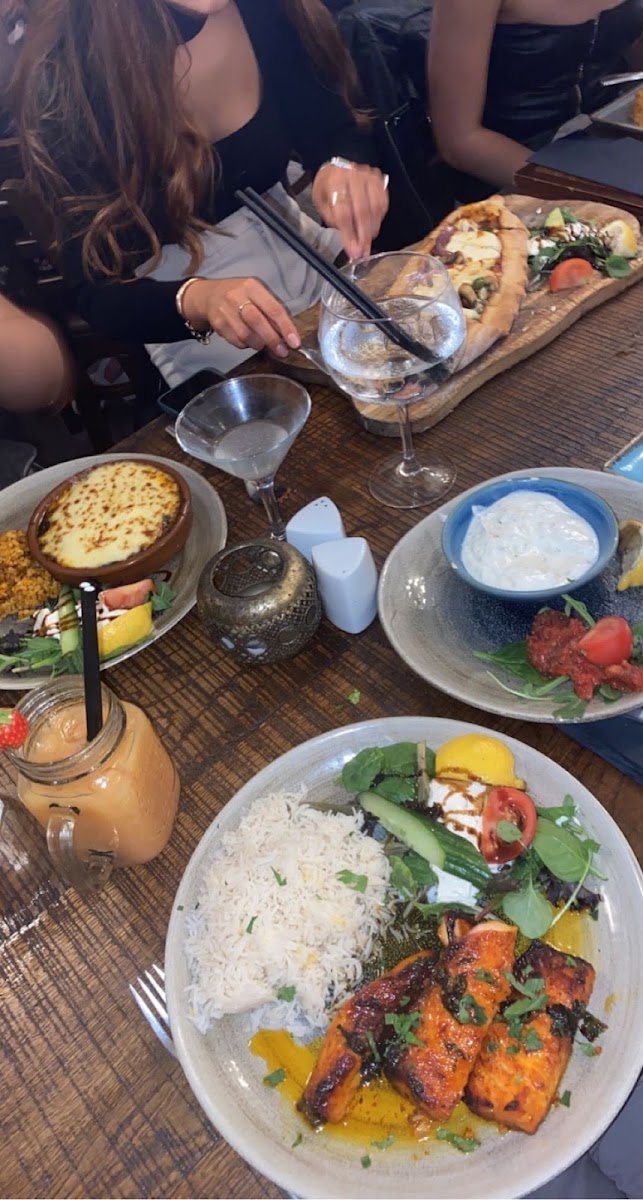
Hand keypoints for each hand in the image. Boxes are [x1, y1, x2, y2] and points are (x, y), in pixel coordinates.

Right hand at [181, 277, 300, 357]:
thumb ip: (272, 311)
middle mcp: (237, 296)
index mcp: (252, 287)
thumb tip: (287, 334)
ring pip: (246, 335)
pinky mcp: (218, 324)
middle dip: (273, 339)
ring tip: (264, 344)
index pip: (273, 308)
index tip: (294, 342)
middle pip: (257, 321)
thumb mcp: (257, 294)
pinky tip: (249, 340)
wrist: (209, 296)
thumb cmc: (239, 296)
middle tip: (282, 351)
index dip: (286, 327)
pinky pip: (237, 341)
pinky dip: (247, 345)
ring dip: (259, 344)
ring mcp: (225, 311)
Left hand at [312, 162, 388, 259]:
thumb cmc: (329, 186)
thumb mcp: (320, 200)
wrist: (339, 167)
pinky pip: (383, 203)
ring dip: (372, 230)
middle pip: (362, 211)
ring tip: (367, 243)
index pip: (344, 212)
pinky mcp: (379, 180)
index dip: (349, 235)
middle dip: (363, 236)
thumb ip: (330, 216)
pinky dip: (379, 219)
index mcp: (335, 181)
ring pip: (375, 207)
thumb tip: (346, 235)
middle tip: (363, 253)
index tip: (352, 251)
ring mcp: (369, 177)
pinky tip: (372, 228)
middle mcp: (354, 176)